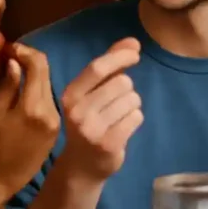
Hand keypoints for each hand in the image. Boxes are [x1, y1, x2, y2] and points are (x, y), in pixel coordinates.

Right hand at [0, 43, 60, 208]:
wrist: (0, 181)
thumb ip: (7, 85)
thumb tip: (15, 62)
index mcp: (33, 107)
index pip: (39, 64)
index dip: (24, 51)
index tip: (10, 49)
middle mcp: (51, 111)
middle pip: (46, 73)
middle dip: (30, 61)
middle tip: (12, 57)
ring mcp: (57, 120)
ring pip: (49, 86)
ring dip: (35, 76)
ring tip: (16, 74)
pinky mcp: (58, 128)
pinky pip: (50, 101)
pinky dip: (38, 92)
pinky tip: (25, 93)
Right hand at [59, 37, 142, 181]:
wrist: (82, 166)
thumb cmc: (90, 122)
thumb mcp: (91, 93)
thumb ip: (110, 66)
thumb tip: (133, 42)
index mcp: (70, 95)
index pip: (98, 68)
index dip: (120, 56)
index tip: (136, 52)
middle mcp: (78, 111)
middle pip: (121, 83)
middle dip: (127, 88)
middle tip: (117, 102)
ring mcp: (93, 129)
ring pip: (132, 100)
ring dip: (132, 105)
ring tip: (118, 117)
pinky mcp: (109, 144)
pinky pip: (136, 117)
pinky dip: (135, 119)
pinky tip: (123, 128)